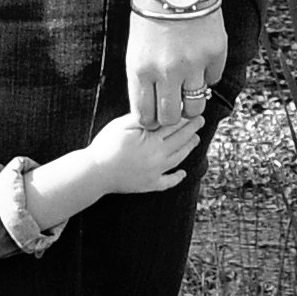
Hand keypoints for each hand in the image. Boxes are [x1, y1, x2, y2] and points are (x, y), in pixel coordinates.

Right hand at [87, 108, 202, 196]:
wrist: (96, 172)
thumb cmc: (107, 145)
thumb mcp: (122, 124)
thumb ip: (142, 117)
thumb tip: (159, 112)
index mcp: (152, 140)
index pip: (173, 126)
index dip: (185, 117)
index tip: (193, 110)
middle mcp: (158, 157)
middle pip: (179, 141)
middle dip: (191, 130)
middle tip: (201, 121)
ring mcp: (155, 172)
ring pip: (178, 158)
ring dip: (189, 148)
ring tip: (196, 140)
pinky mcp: (149, 185)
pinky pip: (167, 182)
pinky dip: (177, 178)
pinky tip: (183, 174)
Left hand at [127, 2, 225, 135]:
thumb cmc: (151, 15)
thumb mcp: (136, 49)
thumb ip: (143, 80)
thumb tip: (150, 108)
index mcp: (141, 70)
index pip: (145, 115)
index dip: (150, 119)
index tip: (154, 115)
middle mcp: (167, 71)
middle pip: (171, 117)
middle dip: (171, 116)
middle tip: (173, 105)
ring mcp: (194, 64)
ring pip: (195, 107)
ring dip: (191, 101)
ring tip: (188, 88)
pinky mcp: (215, 54)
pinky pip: (213, 79)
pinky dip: (207, 76)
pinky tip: (199, 60)